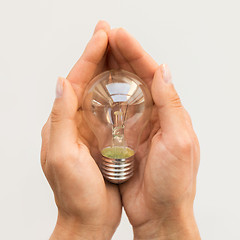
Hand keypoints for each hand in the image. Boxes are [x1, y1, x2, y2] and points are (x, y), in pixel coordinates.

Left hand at [41, 22, 121, 239]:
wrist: (87, 217)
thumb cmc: (75, 194)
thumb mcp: (63, 156)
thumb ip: (60, 119)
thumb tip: (62, 83)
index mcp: (64, 122)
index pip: (76, 79)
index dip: (89, 55)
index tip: (103, 36)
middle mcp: (74, 121)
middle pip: (87, 80)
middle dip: (99, 55)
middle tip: (111, 34)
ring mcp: (89, 128)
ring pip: (100, 91)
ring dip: (109, 70)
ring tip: (120, 51)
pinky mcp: (102, 137)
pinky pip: (110, 108)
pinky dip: (118, 92)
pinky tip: (127, 85)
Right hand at [108, 28, 200, 238]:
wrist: (159, 211)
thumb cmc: (174, 182)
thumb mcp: (179, 141)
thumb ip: (171, 105)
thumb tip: (163, 71)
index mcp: (169, 112)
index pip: (152, 73)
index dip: (135, 52)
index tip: (118, 36)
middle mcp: (154, 115)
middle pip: (136, 77)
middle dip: (120, 54)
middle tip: (104, 36)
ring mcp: (137, 125)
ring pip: (122, 90)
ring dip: (111, 71)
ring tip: (97, 53)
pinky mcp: (124, 137)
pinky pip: (112, 111)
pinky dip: (103, 97)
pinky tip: (94, 87)